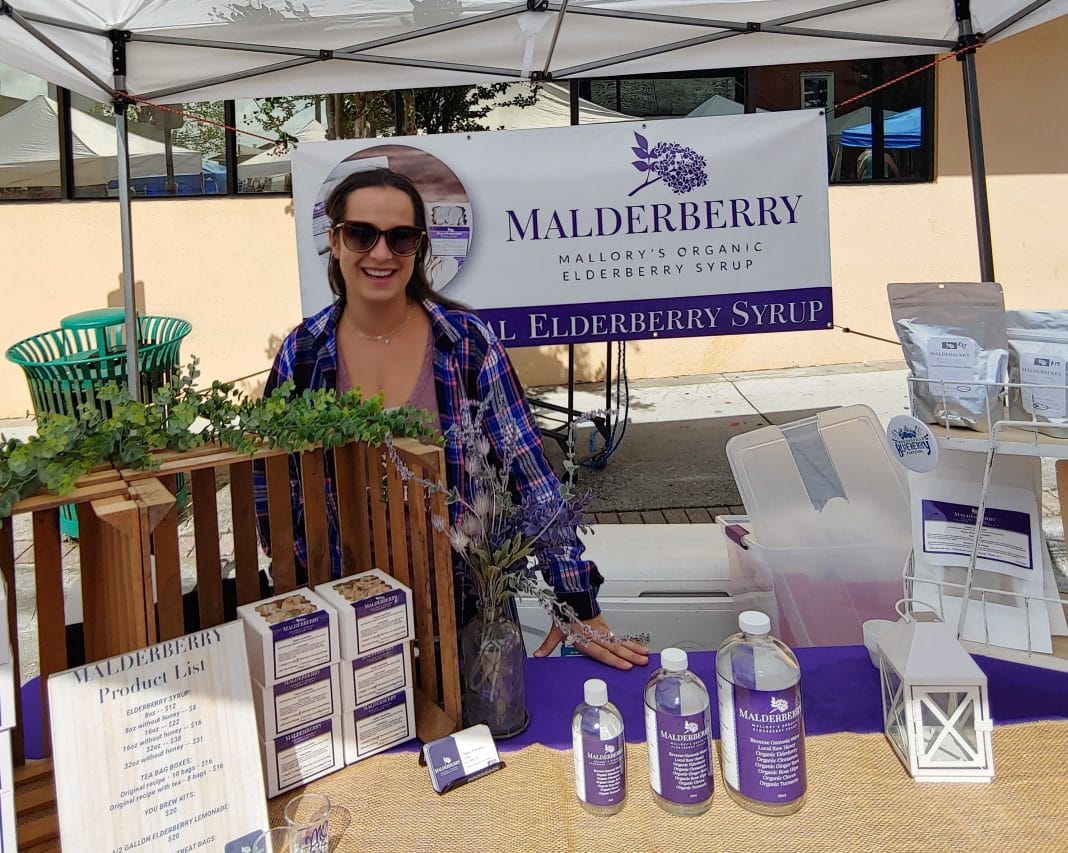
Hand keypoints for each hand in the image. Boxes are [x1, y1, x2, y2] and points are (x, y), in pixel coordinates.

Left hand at [533, 613, 649, 670]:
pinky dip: (630, 642)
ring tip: (646, 655)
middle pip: (615, 648)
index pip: (601, 652)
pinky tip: (639, 646)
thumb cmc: (565, 614)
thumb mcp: (555, 631)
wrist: (572, 596)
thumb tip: (537, 656)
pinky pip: (619, 637)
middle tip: (642, 662)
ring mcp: (602, 631)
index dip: (614, 659)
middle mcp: (595, 635)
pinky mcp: (605, 627)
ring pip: (620, 642)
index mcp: (584, 639)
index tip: (626, 665)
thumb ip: (548, 645)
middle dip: (630, 656)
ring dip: (634, 649)